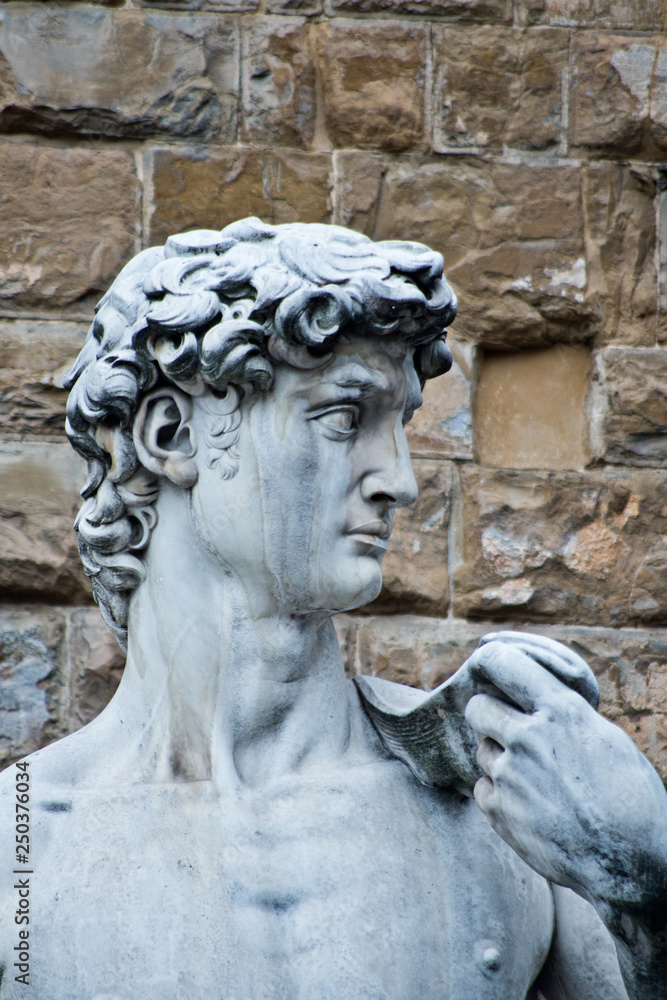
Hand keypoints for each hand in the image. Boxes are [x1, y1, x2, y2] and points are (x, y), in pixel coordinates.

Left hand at [462, 632, 666, 911]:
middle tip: (508, 729)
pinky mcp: (499, 810)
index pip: (502, 663)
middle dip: (489, 715)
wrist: (632, 863)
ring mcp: (510, 775)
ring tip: (535, 779)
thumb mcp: (606, 738)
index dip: (491, 664)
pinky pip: (482, 787)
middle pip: (477, 707)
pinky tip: (530, 805)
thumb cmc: (631, 798)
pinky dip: (499, 795)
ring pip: (481, 750)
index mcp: (562, 711)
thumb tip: (535, 701)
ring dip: (499, 758)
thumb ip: (564, 715)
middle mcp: (529, 737)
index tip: (489, 669)